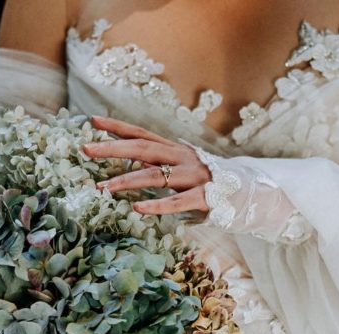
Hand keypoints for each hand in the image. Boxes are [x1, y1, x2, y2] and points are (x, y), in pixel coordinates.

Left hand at [83, 114, 211, 215]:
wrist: (252, 195)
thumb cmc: (211, 184)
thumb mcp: (183, 171)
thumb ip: (161, 166)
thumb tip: (130, 165)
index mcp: (176, 150)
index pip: (142, 134)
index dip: (118, 127)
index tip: (92, 121)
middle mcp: (183, 158)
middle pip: (143, 148)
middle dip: (112, 149)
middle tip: (86, 148)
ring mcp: (194, 176)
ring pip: (155, 175)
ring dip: (126, 181)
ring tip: (103, 188)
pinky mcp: (205, 197)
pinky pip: (177, 202)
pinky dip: (156, 205)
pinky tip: (137, 208)